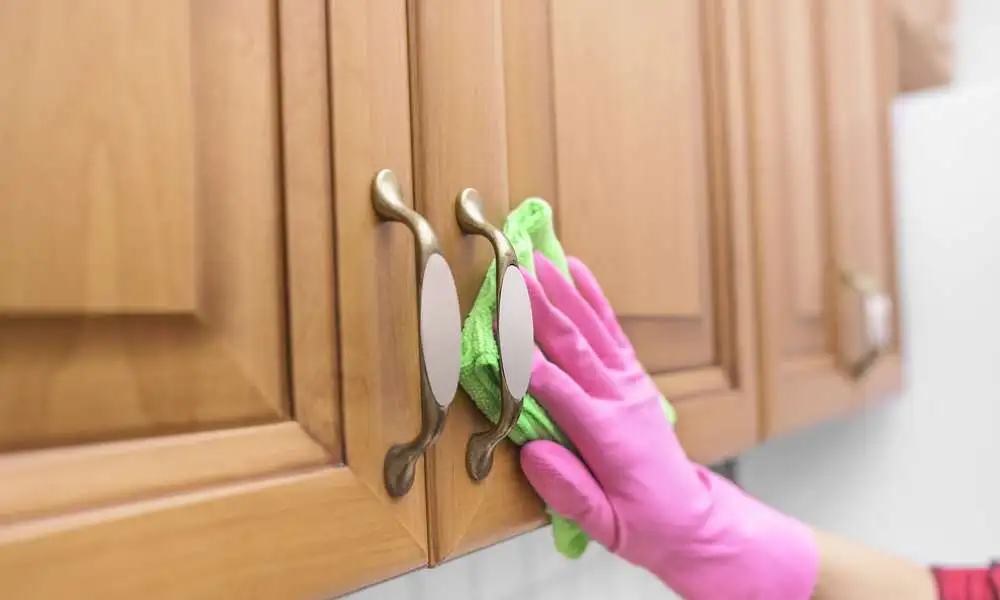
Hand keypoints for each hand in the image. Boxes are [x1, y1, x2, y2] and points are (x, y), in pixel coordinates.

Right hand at [519, 253, 817, 599]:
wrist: (690, 517)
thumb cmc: (640, 524)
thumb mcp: (604, 526)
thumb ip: (568, 491)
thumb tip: (530, 453)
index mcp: (607, 436)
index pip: (558, 389)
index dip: (525, 358)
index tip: (497, 326)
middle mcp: (620, 400)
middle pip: (573, 346)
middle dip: (540, 308)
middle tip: (512, 273)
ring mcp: (630, 384)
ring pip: (591, 330)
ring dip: (563, 292)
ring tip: (537, 259)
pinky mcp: (635, 378)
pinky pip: (614, 331)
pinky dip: (595, 299)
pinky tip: (578, 271)